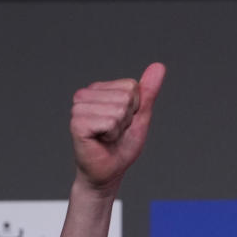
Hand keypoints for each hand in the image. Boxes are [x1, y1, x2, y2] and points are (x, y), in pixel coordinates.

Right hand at [70, 63, 165, 193]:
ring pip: (118, 110)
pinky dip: (112, 135)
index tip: (124, 123)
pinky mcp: (77, 123)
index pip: (132, 86)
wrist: (108, 171)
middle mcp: (85, 94)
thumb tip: (159, 65)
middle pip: (126, 97)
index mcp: (100, 89)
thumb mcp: (140, 116)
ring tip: (108, 137)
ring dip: (120, 129)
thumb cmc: (122, 145)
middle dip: (128, 120)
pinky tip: (101, 141)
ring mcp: (78, 108)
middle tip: (116, 132)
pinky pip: (109, 122)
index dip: (136, 109)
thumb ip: (148, 92)